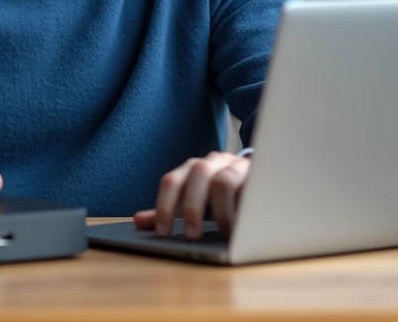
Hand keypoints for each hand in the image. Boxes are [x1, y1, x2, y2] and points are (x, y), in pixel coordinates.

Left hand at [132, 151, 249, 239]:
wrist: (259, 174)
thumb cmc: (220, 193)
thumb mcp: (194, 200)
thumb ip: (170, 209)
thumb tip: (138, 221)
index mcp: (192, 168)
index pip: (171, 180)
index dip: (164, 206)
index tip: (164, 232)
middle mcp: (213, 162)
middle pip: (198, 174)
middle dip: (192, 208)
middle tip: (192, 236)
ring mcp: (237, 165)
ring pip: (224, 180)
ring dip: (221, 212)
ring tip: (223, 233)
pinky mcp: (259, 175)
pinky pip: (250, 190)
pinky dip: (243, 210)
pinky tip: (242, 227)